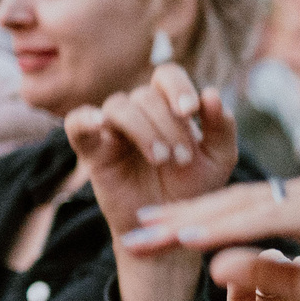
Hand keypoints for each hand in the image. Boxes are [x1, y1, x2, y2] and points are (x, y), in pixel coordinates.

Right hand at [64, 64, 238, 239]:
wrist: (168, 225)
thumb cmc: (192, 188)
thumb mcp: (218, 159)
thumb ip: (222, 127)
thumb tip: (211, 92)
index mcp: (167, 106)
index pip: (167, 75)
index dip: (178, 87)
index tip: (190, 111)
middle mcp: (139, 111)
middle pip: (146, 96)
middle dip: (169, 126)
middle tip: (183, 160)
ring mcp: (113, 128)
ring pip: (119, 106)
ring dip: (143, 130)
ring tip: (161, 160)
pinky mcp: (92, 150)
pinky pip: (77, 123)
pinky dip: (85, 119)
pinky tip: (99, 124)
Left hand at [125, 168, 299, 300]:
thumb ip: (265, 273)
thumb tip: (214, 266)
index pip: (243, 208)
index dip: (196, 221)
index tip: (154, 234)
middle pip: (235, 201)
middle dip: (181, 217)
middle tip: (134, 230)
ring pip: (245, 205)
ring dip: (194, 221)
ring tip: (150, 234)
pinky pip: (268, 221)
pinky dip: (227, 229)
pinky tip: (191, 239)